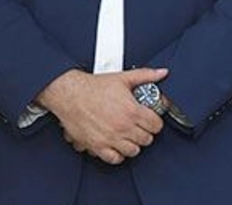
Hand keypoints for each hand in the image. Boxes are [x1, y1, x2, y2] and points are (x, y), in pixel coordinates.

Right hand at [38, 68, 167, 164]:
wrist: (69, 95)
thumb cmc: (93, 87)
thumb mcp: (123, 78)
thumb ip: (146, 75)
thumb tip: (161, 73)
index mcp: (132, 111)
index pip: (156, 126)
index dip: (156, 123)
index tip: (152, 121)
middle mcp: (122, 127)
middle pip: (146, 139)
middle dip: (146, 133)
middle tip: (142, 128)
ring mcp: (110, 138)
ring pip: (133, 151)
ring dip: (134, 145)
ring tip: (131, 137)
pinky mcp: (97, 146)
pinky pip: (114, 159)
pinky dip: (118, 155)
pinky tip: (118, 147)